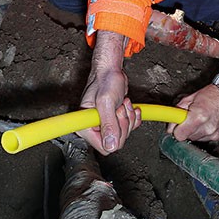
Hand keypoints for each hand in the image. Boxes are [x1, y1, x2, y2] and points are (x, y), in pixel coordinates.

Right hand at [77, 31, 141, 153]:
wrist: (111, 71)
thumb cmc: (105, 81)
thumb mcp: (106, 102)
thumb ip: (108, 124)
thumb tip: (110, 145)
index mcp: (85, 127)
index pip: (104, 146)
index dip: (115, 135)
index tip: (115, 117)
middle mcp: (93, 128)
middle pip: (116, 141)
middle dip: (123, 123)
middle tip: (119, 107)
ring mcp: (104, 125)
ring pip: (123, 134)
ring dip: (128, 117)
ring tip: (122, 103)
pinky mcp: (113, 120)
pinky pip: (129, 128)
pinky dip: (133, 117)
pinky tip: (129, 106)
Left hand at [167, 43, 218, 142]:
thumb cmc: (212, 94)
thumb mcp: (190, 98)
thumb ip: (177, 112)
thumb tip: (171, 125)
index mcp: (198, 117)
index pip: (179, 135)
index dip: (177, 130)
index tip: (177, 126)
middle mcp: (208, 128)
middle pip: (189, 137)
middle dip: (187, 129)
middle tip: (192, 118)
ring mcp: (216, 133)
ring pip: (198, 138)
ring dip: (198, 130)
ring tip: (203, 118)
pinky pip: (209, 138)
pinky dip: (207, 131)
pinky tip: (211, 121)